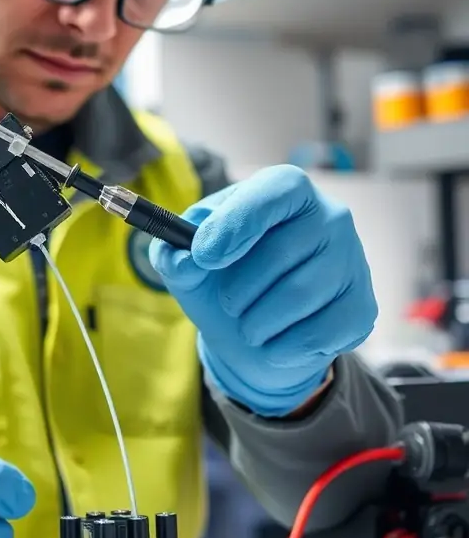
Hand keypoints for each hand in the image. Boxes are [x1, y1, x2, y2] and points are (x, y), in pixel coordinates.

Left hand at [149, 165, 377, 417]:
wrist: (257, 330)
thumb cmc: (223, 279)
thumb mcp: (187, 263)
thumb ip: (173, 253)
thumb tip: (185, 258)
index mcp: (286, 189)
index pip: (274, 192)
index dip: (238, 223)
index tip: (205, 255)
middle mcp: (330, 216)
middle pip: (282, 253)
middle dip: (238, 289)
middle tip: (228, 302)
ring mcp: (353, 261)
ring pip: (299, 297)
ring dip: (256, 323)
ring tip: (249, 324)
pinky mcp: (363, 309)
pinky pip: (320, 334)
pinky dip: (282, 348)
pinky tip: (275, 341)